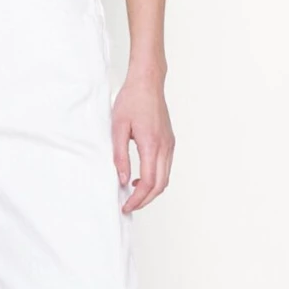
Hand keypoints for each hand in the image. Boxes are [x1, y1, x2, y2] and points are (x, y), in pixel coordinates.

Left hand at [112, 69, 172, 211]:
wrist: (147, 82)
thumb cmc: (131, 100)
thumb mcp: (118, 128)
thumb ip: (120, 156)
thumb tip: (123, 179)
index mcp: (151, 144)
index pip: (149, 182)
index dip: (138, 199)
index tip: (126, 206)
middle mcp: (165, 147)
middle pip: (160, 185)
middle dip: (145, 200)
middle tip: (129, 206)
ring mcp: (170, 144)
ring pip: (165, 178)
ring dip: (151, 191)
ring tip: (133, 195)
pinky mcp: (169, 141)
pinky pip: (165, 167)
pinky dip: (155, 179)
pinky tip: (140, 178)